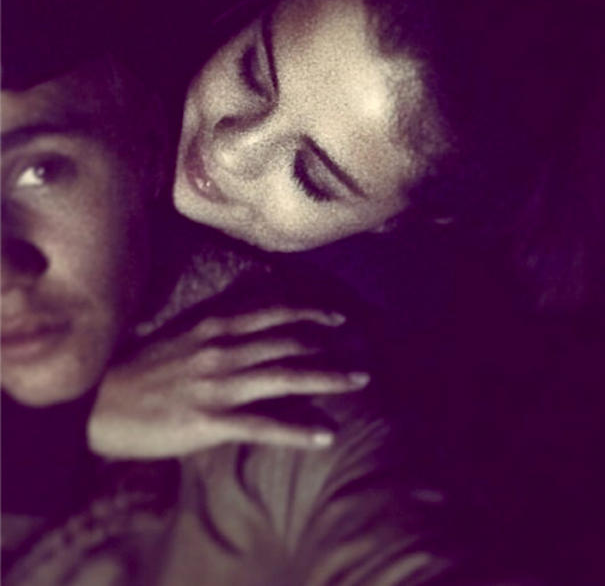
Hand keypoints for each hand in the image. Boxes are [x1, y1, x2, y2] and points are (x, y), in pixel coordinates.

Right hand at [88, 306, 369, 458]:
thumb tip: (253, 312)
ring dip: (328, 379)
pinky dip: (298, 431)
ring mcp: (220, 384)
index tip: (339, 315)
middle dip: (331, 348)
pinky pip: (265, 426)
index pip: (275, 312)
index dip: (312, 312)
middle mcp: (225, 348)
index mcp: (216, 325)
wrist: (98, 402)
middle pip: (290, 343)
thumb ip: (219, 323)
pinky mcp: (212, 420)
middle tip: (362, 355)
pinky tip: (326, 435)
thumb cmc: (141, 367)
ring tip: (359, 381)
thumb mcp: (182, 332)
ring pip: (286, 377)